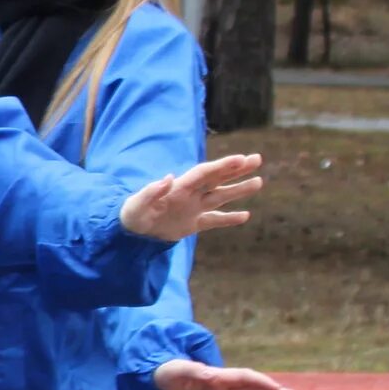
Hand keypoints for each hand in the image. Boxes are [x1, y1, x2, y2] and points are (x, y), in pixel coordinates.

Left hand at [121, 153, 262, 241]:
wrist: (129, 231)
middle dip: (236, 169)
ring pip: (220, 197)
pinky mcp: (192, 224)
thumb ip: (151, 191)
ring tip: (259, 181)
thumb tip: (168, 178)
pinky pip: (214, 221)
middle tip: (257, 159)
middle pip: (217, 179)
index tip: (241, 158)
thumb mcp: (137, 204)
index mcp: (178, 188)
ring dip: (239, 190)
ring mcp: (192, 209)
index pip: (204, 173)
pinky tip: (245, 215)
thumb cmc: (131, 214)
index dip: (222, 166)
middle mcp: (189, 195)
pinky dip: (229, 219)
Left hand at [154, 359, 294, 389]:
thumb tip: (209, 375)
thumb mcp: (179, 373)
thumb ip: (193, 373)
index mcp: (220, 375)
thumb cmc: (170, 374)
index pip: (246, 377)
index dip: (261, 382)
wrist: (163, 381)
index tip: (277, 389)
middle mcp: (227, 384)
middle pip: (254, 386)